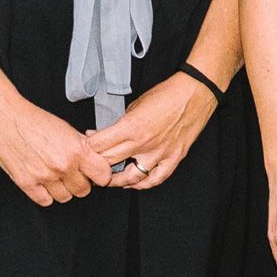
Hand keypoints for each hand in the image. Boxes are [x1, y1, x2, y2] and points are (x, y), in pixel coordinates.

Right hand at [0, 94, 108, 207]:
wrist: (7, 118)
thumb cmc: (35, 120)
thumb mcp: (67, 129)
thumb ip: (83, 146)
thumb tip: (95, 158)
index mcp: (77, 150)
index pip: (103, 176)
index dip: (99, 175)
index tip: (94, 173)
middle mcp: (63, 166)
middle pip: (83, 190)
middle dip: (80, 183)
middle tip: (72, 174)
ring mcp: (45, 176)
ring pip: (65, 197)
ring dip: (63, 189)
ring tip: (56, 177)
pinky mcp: (27, 183)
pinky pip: (45, 201)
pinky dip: (46, 195)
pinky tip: (44, 183)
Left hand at [86, 71, 216, 192]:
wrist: (195, 93)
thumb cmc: (166, 95)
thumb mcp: (135, 105)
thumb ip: (118, 123)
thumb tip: (100, 135)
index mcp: (131, 127)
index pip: (99, 145)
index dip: (86, 149)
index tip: (81, 149)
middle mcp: (143, 143)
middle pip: (110, 162)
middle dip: (96, 165)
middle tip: (89, 165)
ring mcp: (159, 153)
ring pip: (131, 177)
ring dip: (116, 180)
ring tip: (108, 179)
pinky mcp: (174, 157)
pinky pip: (156, 178)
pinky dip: (143, 184)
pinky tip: (134, 183)